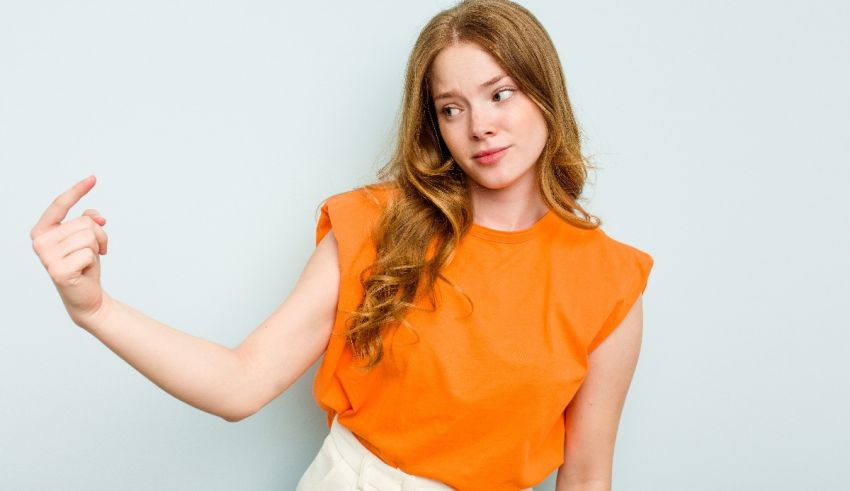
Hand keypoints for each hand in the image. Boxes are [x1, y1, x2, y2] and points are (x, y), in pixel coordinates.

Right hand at [31, 175, 109, 326]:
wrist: (86, 295)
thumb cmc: (84, 263)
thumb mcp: (86, 237)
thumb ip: (88, 220)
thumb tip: (96, 218)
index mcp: (42, 231)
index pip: (59, 205)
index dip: (77, 190)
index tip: (93, 178)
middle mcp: (40, 242)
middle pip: (84, 222)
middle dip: (99, 235)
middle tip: (96, 250)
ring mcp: (47, 257)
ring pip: (89, 236)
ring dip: (98, 246)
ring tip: (89, 259)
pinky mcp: (58, 270)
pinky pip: (90, 252)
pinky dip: (95, 260)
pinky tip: (86, 270)